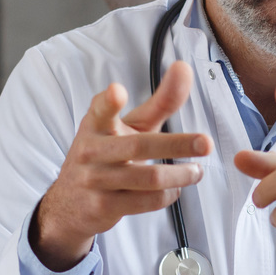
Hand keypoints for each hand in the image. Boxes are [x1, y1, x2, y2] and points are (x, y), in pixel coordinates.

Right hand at [31, 61, 212, 271]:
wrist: (70, 202)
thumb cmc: (107, 154)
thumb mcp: (129, 125)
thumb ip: (160, 101)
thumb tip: (184, 68)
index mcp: (96, 124)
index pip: (101, 109)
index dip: (109, 101)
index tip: (117, 91)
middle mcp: (92, 150)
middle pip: (139, 146)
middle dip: (176, 144)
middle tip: (206, 143)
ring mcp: (96, 180)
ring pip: (148, 178)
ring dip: (180, 175)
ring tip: (197, 171)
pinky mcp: (104, 206)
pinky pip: (146, 201)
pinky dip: (168, 195)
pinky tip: (176, 189)